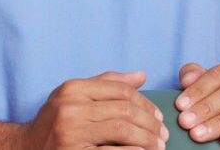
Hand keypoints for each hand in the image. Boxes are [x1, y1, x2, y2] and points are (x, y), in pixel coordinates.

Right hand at [22, 71, 167, 149]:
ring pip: (123, 131)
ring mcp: (71, 133)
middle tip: (164, 134)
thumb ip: (107, 83)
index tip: (158, 116)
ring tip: (158, 147)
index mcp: (73, 89)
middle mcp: (71, 108)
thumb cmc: (55, 122)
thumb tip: (141, 76)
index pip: (121, 90)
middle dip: (151, 123)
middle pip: (125, 110)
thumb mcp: (74, 96)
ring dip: (147, 140)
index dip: (145, 103)